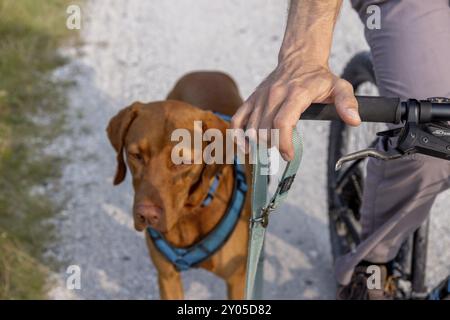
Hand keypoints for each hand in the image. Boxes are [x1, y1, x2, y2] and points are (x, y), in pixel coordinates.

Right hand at [231, 56, 360, 160]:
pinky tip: (246, 148)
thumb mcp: (340, 86)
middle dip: (273, 147)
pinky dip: (238, 136)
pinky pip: (237, 119)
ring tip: (271, 149)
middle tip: (283, 153)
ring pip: (252, 128)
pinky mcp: (251, 99)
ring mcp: (260, 97)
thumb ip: (348, 103)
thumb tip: (354, 120)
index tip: (289, 155)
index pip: (282, 123)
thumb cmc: (319, 77)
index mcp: (295, 93)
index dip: (284, 143)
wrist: (299, 58)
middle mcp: (274, 95)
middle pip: (266, 130)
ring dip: (260, 144)